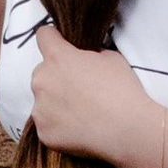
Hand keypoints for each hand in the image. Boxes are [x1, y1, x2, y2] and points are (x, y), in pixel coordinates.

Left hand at [27, 30, 161, 167]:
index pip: (44, 36)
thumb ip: (89, 54)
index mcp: (58, 58)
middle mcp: (42, 80)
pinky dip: (60, 126)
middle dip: (57, 77)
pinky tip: (79, 128)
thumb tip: (84, 59)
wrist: (127, 130)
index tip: (60, 45)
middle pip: (43, 72)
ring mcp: (40, 108)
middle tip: (80, 90)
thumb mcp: (111, 58)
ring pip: (43, 100)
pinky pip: (47, 124)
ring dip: (57, 103)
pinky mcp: (43, 132)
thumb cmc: (122, 91)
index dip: (54, 39)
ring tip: (82, 112)